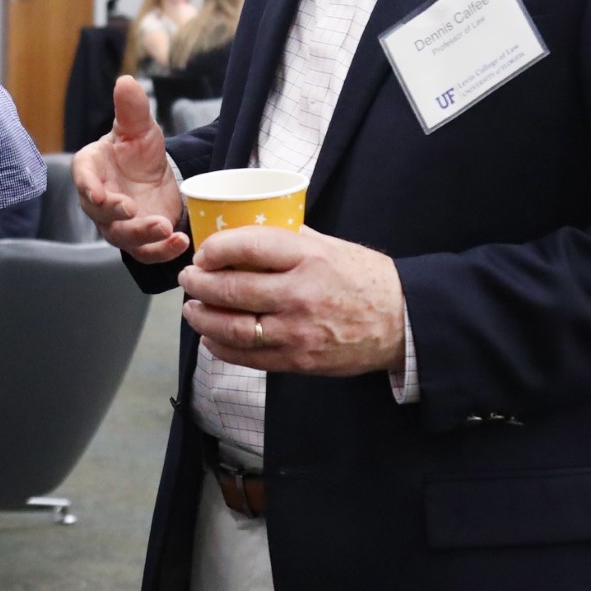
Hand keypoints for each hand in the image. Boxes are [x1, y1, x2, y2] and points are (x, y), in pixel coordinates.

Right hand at [73, 77, 187, 264]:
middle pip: (100, 213)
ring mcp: (117, 224)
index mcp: (91, 169)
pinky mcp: (139, 240)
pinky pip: (146, 252)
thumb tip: (126, 81)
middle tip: (131, 209)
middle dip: (115, 213)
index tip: (97, 193)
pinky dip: (162, 251)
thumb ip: (132, 108)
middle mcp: (98, 200)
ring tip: (164, 228)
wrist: (156, 176)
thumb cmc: (138, 150)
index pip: (83, 178)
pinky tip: (180, 241)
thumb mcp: (140, 127)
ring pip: (122, 236)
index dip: (88, 186)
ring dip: (141, 235)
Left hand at [180, 224, 405, 376]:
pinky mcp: (298, 361)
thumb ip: (288, 239)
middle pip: (231, 289)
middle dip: (199, 283)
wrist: (401, 322)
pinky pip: (248, 357)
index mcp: (308, 257)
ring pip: (232, 327)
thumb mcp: (330, 246)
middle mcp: (300, 294)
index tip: (203, 252)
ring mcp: (298, 332)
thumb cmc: (365, 279)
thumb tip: (245, 229)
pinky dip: (221, 347)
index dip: (215, 249)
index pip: (246, 246)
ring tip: (192, 308)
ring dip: (202, 318)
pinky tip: (211, 337)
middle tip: (188, 278)